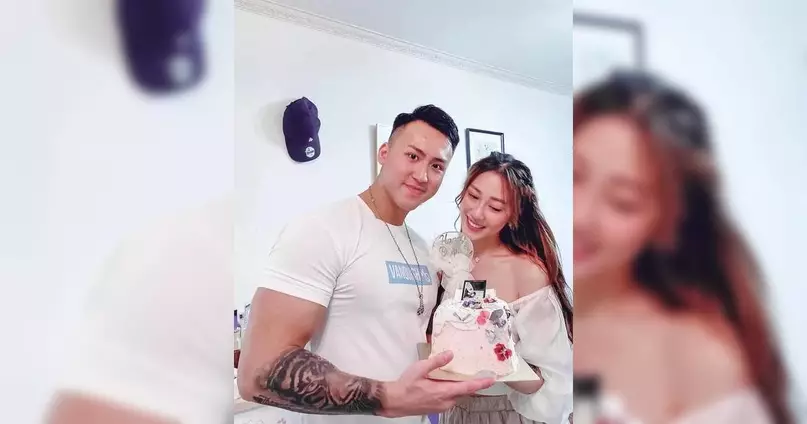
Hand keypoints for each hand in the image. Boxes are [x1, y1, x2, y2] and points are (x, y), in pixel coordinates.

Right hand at [378, 351, 494, 417]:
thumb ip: (437, 361)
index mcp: (443, 392)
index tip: (491, 380)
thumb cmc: (406, 385)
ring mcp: (440, 407)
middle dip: (470, 384)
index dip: (481, 383)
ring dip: (459, 388)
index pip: (468, 387)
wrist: (394, 401)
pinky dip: (450, 391)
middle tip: (475, 374)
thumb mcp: (420, 368)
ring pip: (456, 396)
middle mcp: (445, 402)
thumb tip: (450, 354)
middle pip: (463, 392)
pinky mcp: (435, 409)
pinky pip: (449, 399)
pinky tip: (443, 384)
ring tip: (456, 377)